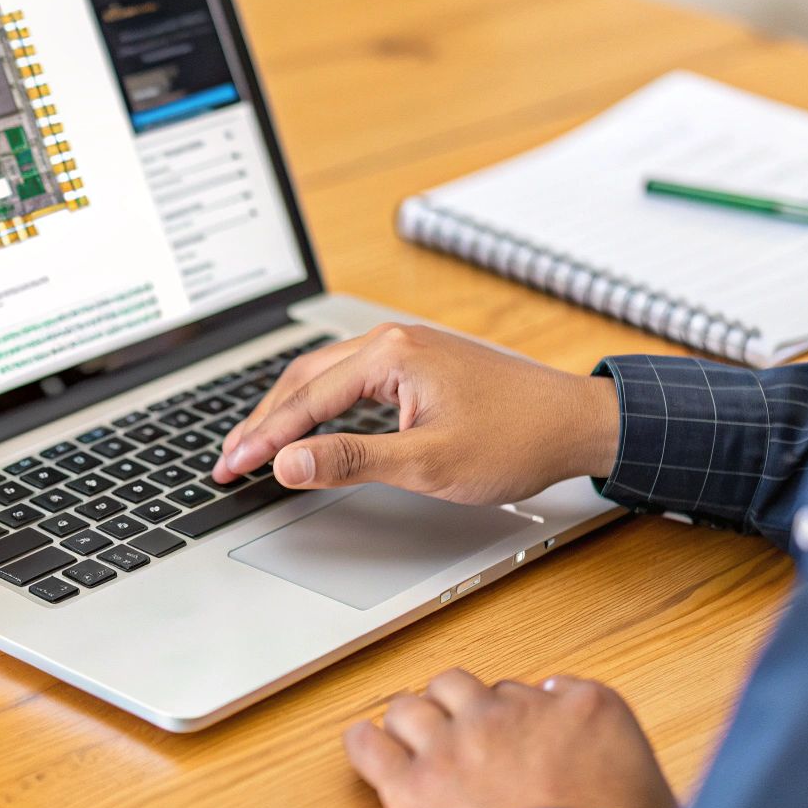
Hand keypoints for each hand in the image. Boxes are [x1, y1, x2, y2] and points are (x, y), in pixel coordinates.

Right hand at [212, 324, 620, 504]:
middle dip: (263, 422)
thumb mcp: (427, 462)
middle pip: (304, 379)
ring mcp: (406, 348)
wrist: (577, 423)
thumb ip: (351, 461)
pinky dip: (318, 403)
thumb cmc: (516, 439)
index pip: (305, 400)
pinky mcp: (418, 363)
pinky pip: (349, 378)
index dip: (263, 438)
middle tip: (230, 461)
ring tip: (256, 445)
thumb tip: (289, 461)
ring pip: (324, 376)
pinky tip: (309, 425)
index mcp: (390, 354)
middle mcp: (392, 340)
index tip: (232, 467)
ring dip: (287, 411)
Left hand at [344, 670, 676, 807]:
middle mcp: (509, 714)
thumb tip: (576, 709)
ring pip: (411, 705)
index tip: (513, 731)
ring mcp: (456, 745)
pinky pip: (369, 745)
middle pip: (461, 685)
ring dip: (410, 720)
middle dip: (455, 706)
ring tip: (410, 736)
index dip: (514, 715)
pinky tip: (366, 746)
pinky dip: (363, 744)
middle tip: (456, 731)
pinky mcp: (414, 786)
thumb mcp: (649, 779)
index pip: (529, 690)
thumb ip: (606, 733)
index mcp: (577, 709)